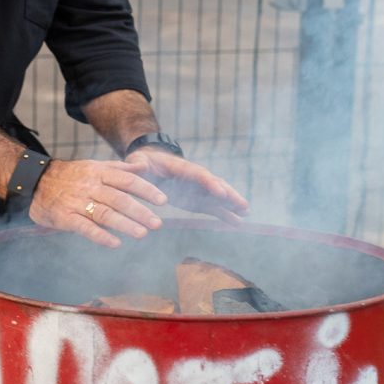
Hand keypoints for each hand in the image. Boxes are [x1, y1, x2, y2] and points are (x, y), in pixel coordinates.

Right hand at [28, 157, 169, 248]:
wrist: (35, 181)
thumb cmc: (69, 176)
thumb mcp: (93, 166)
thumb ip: (119, 168)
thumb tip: (144, 166)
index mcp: (99, 173)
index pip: (127, 181)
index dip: (146, 190)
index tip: (163, 200)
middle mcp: (90, 186)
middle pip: (119, 199)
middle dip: (140, 211)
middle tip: (157, 223)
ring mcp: (77, 202)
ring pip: (104, 213)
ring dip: (125, 224)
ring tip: (142, 234)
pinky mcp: (65, 217)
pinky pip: (85, 227)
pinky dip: (100, 236)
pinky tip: (115, 243)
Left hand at [124, 148, 248, 224]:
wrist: (150, 163)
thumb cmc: (143, 161)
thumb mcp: (138, 161)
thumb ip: (137, 164)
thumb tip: (138, 166)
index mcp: (180, 166)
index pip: (198, 174)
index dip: (209, 183)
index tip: (220, 192)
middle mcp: (194, 177)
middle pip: (215, 184)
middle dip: (229, 195)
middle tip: (243, 205)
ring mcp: (198, 189)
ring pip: (219, 196)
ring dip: (232, 204)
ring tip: (246, 213)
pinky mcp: (198, 200)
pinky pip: (214, 207)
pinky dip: (225, 214)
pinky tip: (237, 222)